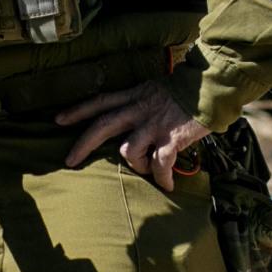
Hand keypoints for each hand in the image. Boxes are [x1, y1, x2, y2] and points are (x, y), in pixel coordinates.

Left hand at [58, 81, 207, 180]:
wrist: (212, 86)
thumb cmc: (188, 91)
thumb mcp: (157, 90)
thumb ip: (142, 103)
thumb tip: (133, 121)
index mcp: (135, 95)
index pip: (100, 101)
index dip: (78, 110)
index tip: (58, 119)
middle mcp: (140, 109)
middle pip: (103, 125)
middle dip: (83, 144)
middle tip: (69, 161)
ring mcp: (154, 124)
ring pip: (128, 151)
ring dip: (136, 166)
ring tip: (149, 170)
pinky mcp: (172, 138)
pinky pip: (159, 164)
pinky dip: (161, 178)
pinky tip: (168, 186)